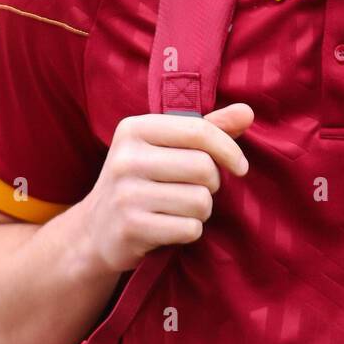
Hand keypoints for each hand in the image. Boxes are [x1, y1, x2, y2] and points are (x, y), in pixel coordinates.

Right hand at [78, 103, 253, 272]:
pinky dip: (189, 231)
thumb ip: (207, 130)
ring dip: (201, 210)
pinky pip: (189, 228)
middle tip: (194, 190)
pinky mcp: (131, 228)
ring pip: (200, 201)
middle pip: (204, 168)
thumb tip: (247, 112)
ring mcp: (126, 194)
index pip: (199, 131)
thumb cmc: (142, 182)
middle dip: (212, 184)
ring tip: (179, 209)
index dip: (229, 150)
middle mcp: (126, 158)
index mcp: (135, 129)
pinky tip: (169, 227)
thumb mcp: (166, 148)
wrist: (95, 231)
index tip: (240, 167)